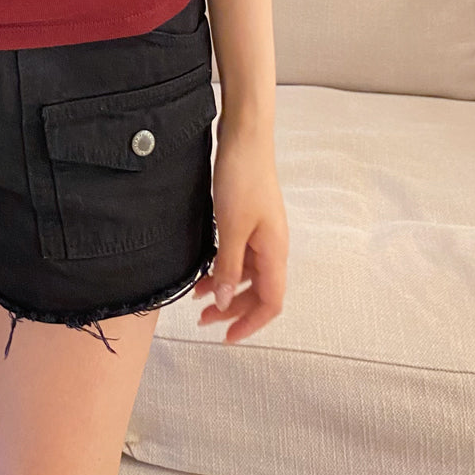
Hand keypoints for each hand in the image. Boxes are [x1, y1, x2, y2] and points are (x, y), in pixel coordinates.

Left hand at [193, 120, 288, 342]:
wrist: (244, 137)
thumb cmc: (242, 178)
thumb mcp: (232, 227)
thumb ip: (230, 267)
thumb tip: (227, 303)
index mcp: (275, 252)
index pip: (271, 303)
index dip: (251, 324)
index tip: (226, 337)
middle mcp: (273, 246)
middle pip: (258, 292)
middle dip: (233, 310)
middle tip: (203, 321)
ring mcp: (262, 232)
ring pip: (247, 274)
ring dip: (226, 289)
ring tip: (198, 299)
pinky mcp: (249, 219)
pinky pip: (239, 255)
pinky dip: (224, 267)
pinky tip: (204, 271)